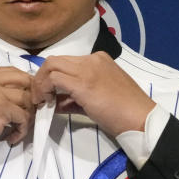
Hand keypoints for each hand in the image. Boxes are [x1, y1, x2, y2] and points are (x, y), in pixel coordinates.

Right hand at [0, 66, 34, 159]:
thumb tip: (21, 92)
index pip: (12, 71)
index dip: (23, 85)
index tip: (23, 101)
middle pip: (24, 79)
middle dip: (31, 96)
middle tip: (28, 112)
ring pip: (27, 98)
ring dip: (28, 115)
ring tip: (18, 127)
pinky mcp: (1, 108)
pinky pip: (24, 116)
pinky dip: (22, 129)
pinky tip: (12, 137)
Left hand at [31, 52, 154, 137]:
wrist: (140, 119)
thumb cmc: (123, 112)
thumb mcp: (97, 100)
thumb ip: (75, 98)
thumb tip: (57, 103)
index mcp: (98, 60)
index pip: (66, 63)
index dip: (52, 78)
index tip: (49, 95)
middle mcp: (92, 59)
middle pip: (55, 61)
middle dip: (41, 78)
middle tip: (39, 97)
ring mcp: (87, 69)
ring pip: (51, 65)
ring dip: (40, 83)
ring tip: (41, 101)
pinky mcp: (83, 82)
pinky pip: (54, 78)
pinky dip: (45, 89)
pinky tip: (47, 103)